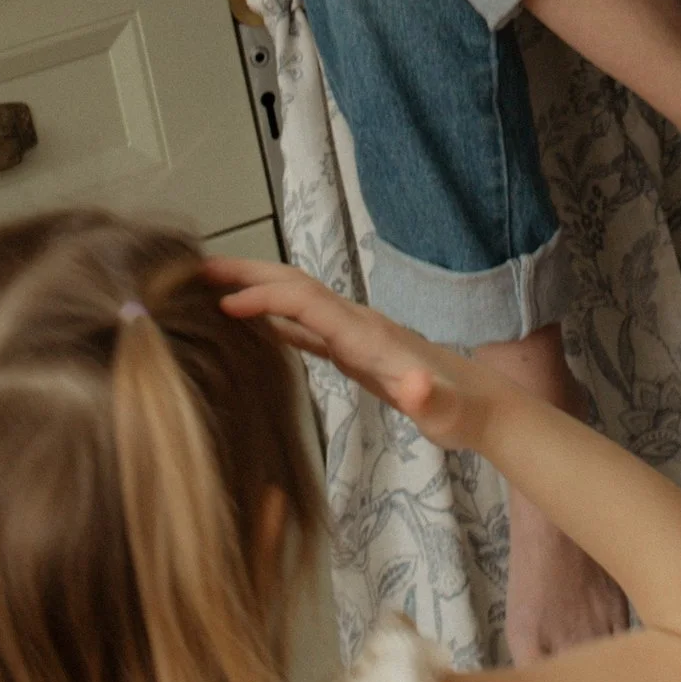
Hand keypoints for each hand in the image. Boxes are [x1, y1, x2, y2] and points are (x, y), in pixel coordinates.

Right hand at [207, 258, 500, 454]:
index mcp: (367, 333)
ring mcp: (354, 335)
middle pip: (294, 285)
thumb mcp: (445, 410)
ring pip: (295, 300)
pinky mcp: (354, 352)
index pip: (307, 301)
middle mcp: (356, 323)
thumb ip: (427, 397)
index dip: (265, 297)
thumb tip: (412, 384)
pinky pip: (305, 326)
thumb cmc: (461, 411)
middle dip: (248, 273)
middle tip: (197, 270)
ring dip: (254, 289)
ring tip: (208, 288)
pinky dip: (273, 317)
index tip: (222, 305)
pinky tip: (249, 324)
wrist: (483, 407)